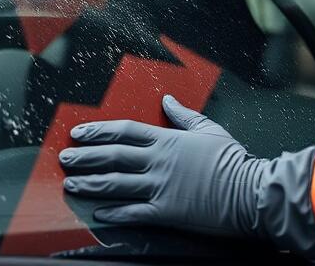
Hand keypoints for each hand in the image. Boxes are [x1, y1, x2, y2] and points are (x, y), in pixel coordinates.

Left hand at [58, 95, 268, 237]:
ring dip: (91, 183)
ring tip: (71, 183)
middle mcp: (158, 162)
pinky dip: (114, 213)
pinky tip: (99, 214)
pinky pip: (133, 212)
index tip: (79, 132)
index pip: (124, 131)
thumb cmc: (232, 161)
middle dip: (85, 157)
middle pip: (113, 156)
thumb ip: (183, 115)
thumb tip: (167, 100)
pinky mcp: (166, 211)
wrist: (250, 191)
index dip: (99, 130)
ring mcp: (160, 187)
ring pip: (116, 184)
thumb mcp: (208, 129)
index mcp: (167, 140)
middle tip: (64, 157)